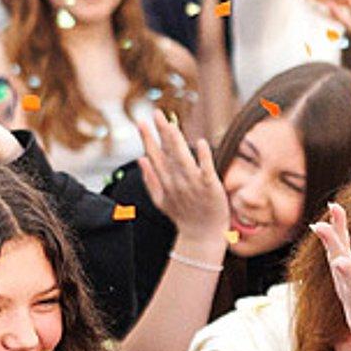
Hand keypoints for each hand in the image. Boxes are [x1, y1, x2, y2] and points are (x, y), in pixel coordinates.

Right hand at [136, 111, 227, 248]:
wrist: (202, 236)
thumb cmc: (184, 217)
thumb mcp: (160, 201)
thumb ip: (150, 179)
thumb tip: (140, 159)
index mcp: (165, 182)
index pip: (154, 155)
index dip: (148, 138)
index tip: (142, 122)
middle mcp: (177, 181)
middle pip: (167, 153)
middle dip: (160, 132)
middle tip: (156, 114)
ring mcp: (193, 184)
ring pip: (182, 158)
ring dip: (176, 140)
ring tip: (170, 124)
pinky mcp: (210, 187)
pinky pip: (205, 169)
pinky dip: (202, 157)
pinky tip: (199, 142)